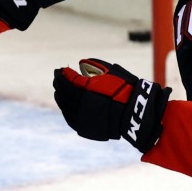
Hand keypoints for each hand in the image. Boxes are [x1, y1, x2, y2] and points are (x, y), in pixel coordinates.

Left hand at [52, 58, 168, 152]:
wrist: (135, 112)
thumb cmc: (125, 89)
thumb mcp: (111, 72)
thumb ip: (95, 66)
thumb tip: (81, 62)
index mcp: (86, 89)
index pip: (67, 80)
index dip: (62, 74)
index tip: (60, 70)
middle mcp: (81, 104)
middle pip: (63, 92)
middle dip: (59, 84)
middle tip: (57, 78)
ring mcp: (82, 117)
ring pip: (65, 106)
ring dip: (60, 97)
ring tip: (59, 91)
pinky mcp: (85, 128)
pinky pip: (70, 118)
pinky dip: (65, 110)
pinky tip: (65, 105)